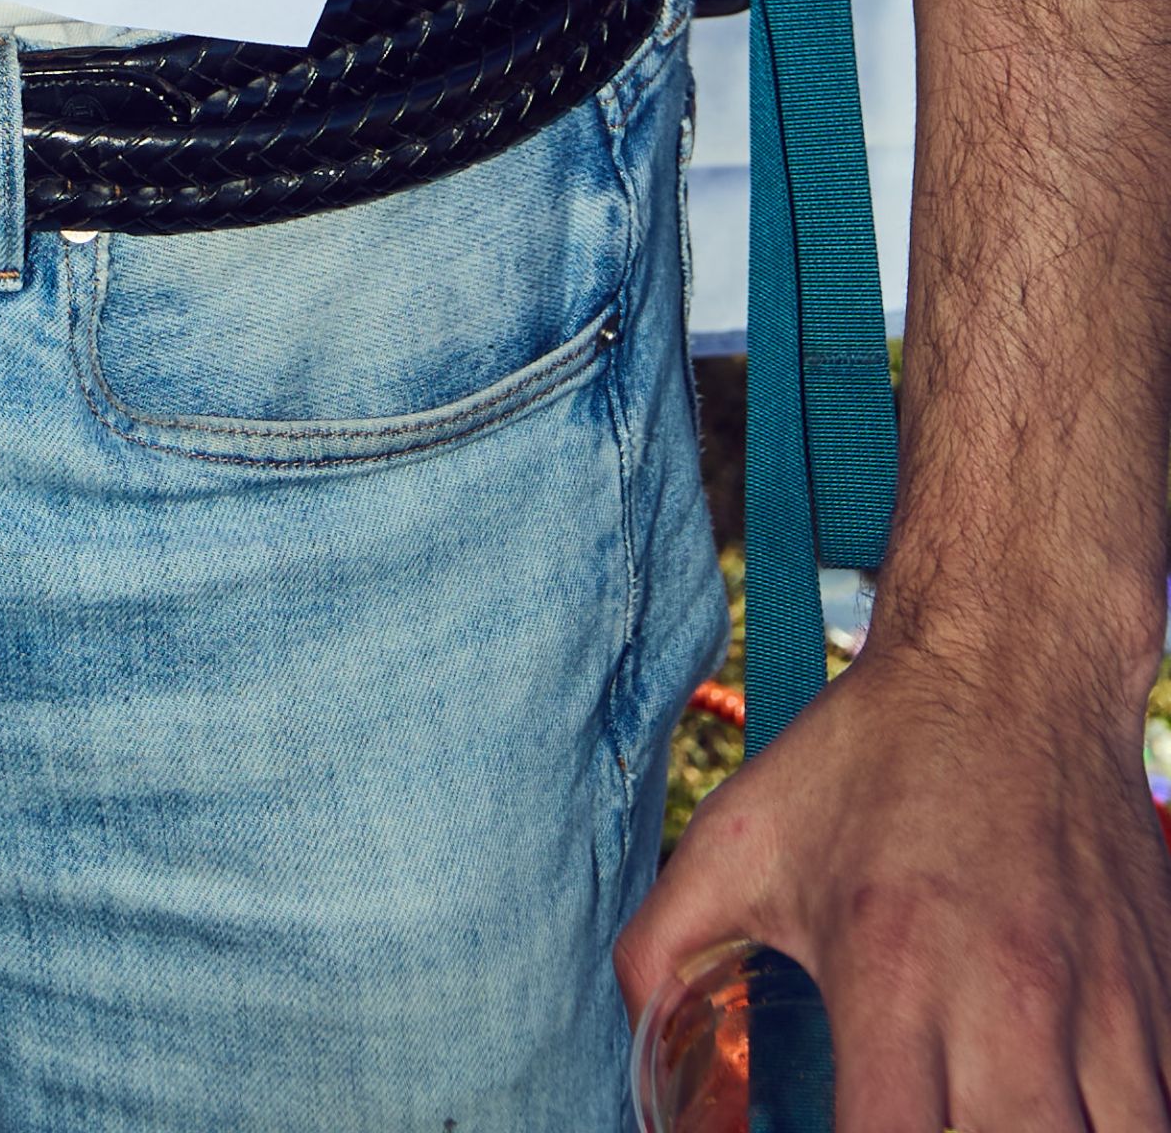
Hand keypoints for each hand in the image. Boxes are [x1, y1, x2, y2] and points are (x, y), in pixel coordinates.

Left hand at [620, 629, 1170, 1126]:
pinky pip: (1157, 1117)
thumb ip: (665, 945)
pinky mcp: (1159, 1005)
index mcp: (890, 973)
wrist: (1016, 663)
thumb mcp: (740, 834)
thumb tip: (632, 1032)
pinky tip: (1062, 1114)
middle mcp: (1006, 1006)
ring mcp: (1102, 1012)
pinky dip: (1118, 1131)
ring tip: (993, 1128)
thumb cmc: (875, 753)